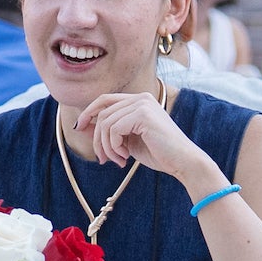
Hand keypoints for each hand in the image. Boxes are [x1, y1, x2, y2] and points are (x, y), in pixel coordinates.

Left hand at [76, 88, 221, 197]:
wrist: (183, 162)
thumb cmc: (159, 153)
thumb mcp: (127, 142)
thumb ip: (109, 132)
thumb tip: (82, 126)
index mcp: (139, 101)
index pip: (104, 100)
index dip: (88, 112)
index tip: (79, 129)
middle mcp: (141, 98)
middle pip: (102, 112)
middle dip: (97, 139)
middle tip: (104, 159)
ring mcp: (142, 104)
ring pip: (105, 122)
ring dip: (107, 147)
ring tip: (118, 160)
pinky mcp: (143, 114)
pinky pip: (113, 129)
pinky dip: (114, 147)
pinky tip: (126, 157)